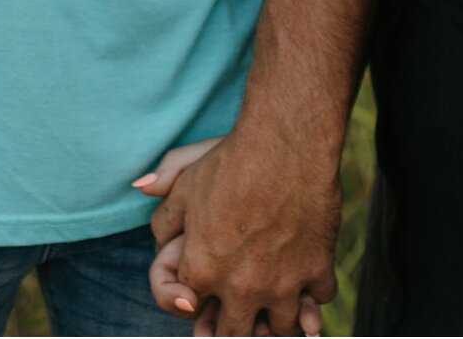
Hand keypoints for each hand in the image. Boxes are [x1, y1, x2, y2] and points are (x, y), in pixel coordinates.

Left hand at [146, 126, 338, 336]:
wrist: (285, 143)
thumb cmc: (230, 161)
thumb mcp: (185, 182)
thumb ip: (164, 206)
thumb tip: (141, 191)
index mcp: (203, 271)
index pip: (194, 311)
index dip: (199, 305)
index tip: (207, 303)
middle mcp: (240, 287)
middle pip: (235, 333)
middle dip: (236, 327)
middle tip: (243, 318)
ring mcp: (282, 284)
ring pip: (280, 327)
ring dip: (277, 318)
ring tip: (277, 306)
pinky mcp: (317, 269)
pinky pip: (320, 298)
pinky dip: (315, 292)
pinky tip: (310, 279)